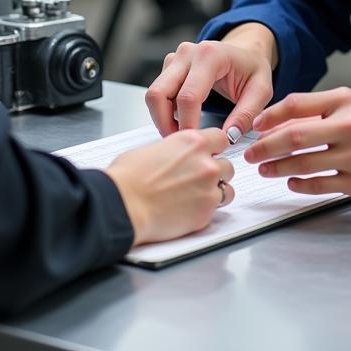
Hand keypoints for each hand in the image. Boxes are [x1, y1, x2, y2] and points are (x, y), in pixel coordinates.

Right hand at [105, 128, 234, 245]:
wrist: (124, 204)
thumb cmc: (129, 177)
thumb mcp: (154, 148)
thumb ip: (176, 150)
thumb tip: (178, 156)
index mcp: (192, 142)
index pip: (220, 138)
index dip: (214, 148)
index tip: (211, 154)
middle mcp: (205, 163)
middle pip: (227, 165)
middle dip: (216, 171)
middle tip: (199, 179)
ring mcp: (208, 188)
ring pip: (227, 188)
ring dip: (216, 191)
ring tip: (197, 196)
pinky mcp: (206, 212)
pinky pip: (217, 209)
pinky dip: (207, 209)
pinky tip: (191, 209)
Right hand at [145, 29, 274, 137]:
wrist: (245, 50)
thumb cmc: (252, 69)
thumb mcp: (261, 90)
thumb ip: (246, 114)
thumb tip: (227, 137)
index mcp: (210, 55)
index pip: (188, 96)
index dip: (188, 125)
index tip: (196, 145)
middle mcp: (187, 53)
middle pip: (159, 93)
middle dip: (165, 123)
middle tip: (182, 144)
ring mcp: (175, 58)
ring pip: (153, 94)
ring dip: (162, 118)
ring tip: (182, 135)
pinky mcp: (169, 65)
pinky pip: (158, 93)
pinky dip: (164, 111)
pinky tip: (182, 121)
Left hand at [244, 87, 350, 199]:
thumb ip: (319, 108)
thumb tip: (280, 120)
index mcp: (345, 102)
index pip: (297, 105)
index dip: (270, 116)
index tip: (255, 126)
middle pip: (295, 137)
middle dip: (266, 146)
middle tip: (250, 153)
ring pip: (305, 164)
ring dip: (278, 168)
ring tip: (265, 168)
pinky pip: (322, 186)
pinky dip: (301, 184)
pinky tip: (291, 182)